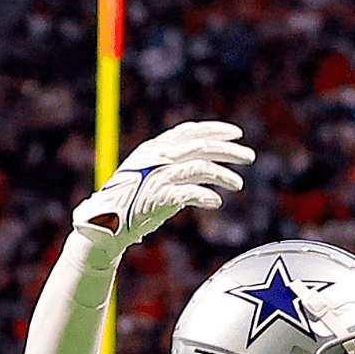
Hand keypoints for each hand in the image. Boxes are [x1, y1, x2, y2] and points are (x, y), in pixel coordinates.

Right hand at [73, 120, 251, 251]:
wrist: (104, 223)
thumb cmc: (130, 199)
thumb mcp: (148, 171)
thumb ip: (171, 161)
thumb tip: (201, 157)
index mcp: (155, 148)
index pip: (190, 131)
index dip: (215, 130)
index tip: (237, 133)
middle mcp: (157, 158)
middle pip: (201, 146)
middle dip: (229, 150)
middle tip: (250, 156)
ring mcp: (157, 177)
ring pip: (200, 168)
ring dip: (224, 175)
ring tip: (239, 184)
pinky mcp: (158, 198)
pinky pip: (189, 193)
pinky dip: (205, 196)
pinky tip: (216, 202)